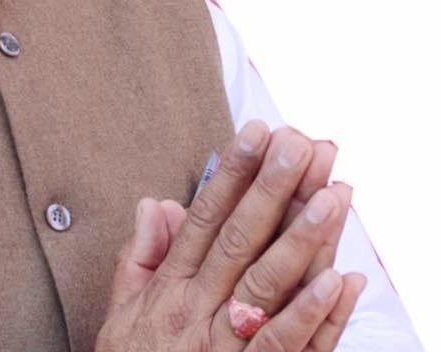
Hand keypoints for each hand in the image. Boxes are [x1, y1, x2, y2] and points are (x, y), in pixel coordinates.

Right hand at [95, 121, 366, 350]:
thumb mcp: (121, 311)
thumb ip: (139, 256)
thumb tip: (156, 203)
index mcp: (170, 287)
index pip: (205, 217)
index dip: (231, 173)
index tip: (255, 133)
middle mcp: (198, 309)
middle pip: (240, 240)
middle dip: (272, 188)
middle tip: (300, 144)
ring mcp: (226, 346)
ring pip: (268, 285)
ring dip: (303, 239)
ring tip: (332, 195)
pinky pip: (285, 347)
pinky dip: (314, 315)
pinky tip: (342, 280)